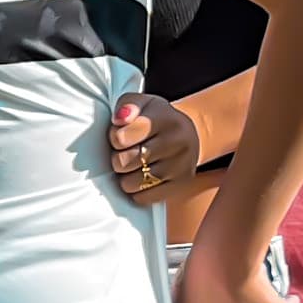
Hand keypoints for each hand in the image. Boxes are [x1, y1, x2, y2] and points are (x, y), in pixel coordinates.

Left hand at [109, 92, 201, 209]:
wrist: (187, 135)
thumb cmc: (154, 119)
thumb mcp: (142, 103)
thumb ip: (127, 105)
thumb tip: (120, 120)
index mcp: (166, 118)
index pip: (122, 137)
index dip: (115, 138)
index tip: (121, 137)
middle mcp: (178, 142)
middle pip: (124, 162)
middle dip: (118, 159)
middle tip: (126, 153)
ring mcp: (181, 166)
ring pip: (132, 183)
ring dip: (125, 177)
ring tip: (133, 167)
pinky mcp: (181, 185)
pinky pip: (144, 198)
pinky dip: (136, 192)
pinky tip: (142, 179)